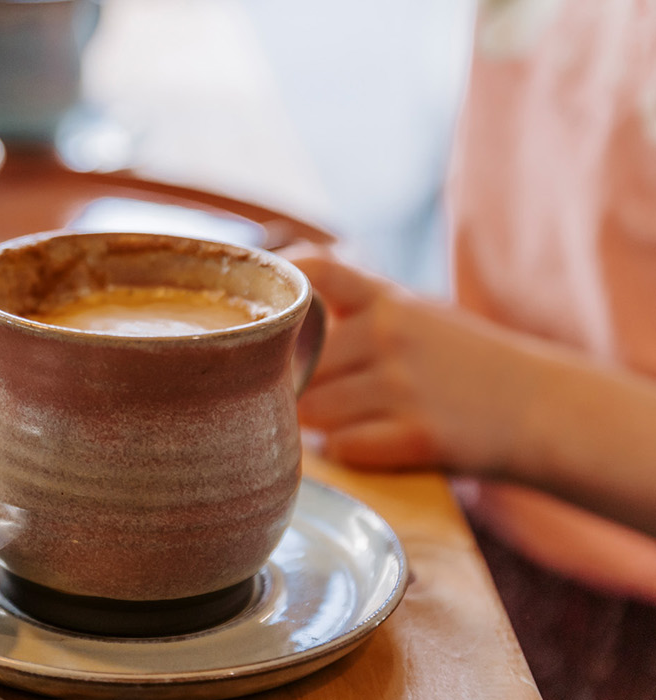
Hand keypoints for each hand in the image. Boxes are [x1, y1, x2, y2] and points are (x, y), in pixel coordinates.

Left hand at [287, 249, 542, 474]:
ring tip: (349, 418)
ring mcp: (403, 385)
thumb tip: (269, 316)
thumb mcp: (414, 316)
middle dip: (293, 384)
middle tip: (310, 395)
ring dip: (316, 422)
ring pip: (311, 410)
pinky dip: (347, 451)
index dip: (277, 287)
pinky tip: (371, 441)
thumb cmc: (462, 365)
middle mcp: (390, 335)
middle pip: (295, 363)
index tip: (256, 314)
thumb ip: (350, 310)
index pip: (314, 272)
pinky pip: (342, 448)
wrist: (542, 408)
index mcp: (386, 300)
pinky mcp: (417, 436)